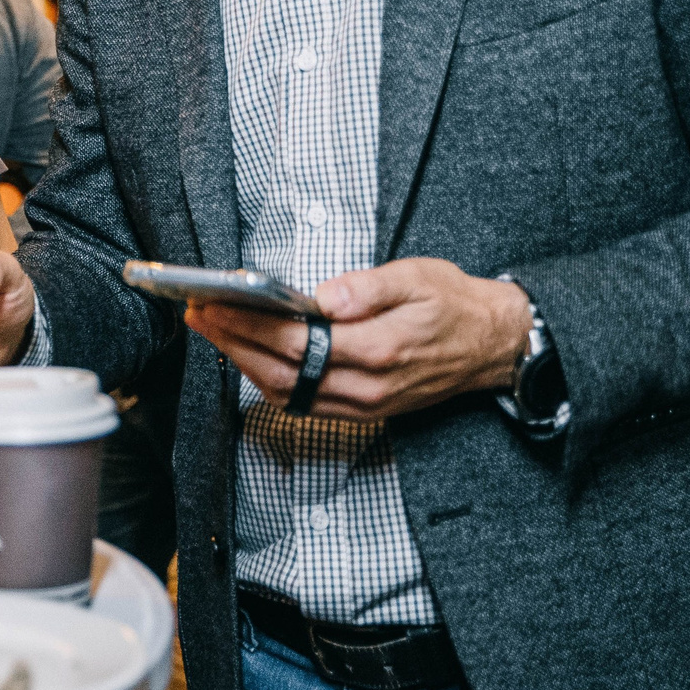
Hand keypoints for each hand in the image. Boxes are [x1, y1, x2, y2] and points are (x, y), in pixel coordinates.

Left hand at [182, 258, 529, 422]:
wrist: (492, 346)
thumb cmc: (453, 305)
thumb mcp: (418, 278)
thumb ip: (369, 287)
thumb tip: (326, 296)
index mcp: (378, 349)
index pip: (295, 340)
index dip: (247, 324)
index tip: (212, 303)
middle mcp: (367, 386)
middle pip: (280, 372)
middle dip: (232, 343)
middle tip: (197, 314)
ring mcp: (364, 404)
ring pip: (286, 393)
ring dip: (243, 363)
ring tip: (213, 330)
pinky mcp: (364, 411)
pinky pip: (303, 403)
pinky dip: (268, 381)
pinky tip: (249, 356)